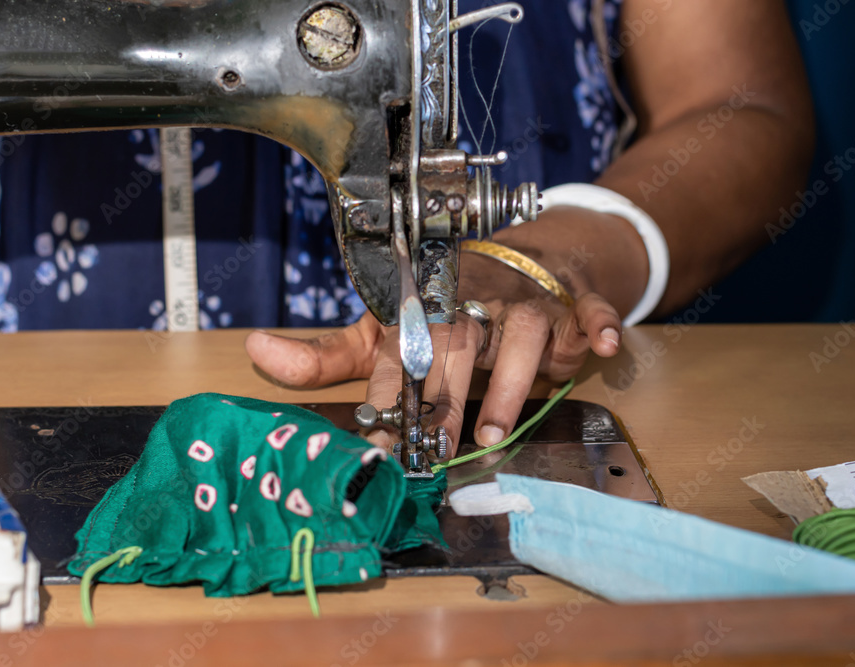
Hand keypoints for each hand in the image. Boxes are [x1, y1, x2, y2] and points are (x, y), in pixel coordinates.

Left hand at [246, 209, 645, 454]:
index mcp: (420, 302)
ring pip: (519, 334)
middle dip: (441, 400)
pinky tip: (601, 345)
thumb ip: (326, 354)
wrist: (520, 259)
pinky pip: (587, 308)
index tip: (375, 433)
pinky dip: (596, 325)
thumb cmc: (442, 307)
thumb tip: (253, 352)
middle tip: (430, 450)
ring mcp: (524, 297)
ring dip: (508, 382)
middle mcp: (470, 296)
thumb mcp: (383, 330)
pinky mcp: (570, 300)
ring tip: (492, 431)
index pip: (399, 345)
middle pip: (455, 345)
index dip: (387, 389)